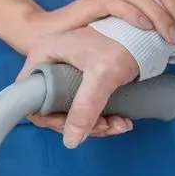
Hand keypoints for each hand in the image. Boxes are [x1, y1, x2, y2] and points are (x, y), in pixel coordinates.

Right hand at [18, 27, 139, 147]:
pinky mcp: (83, 80)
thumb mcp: (102, 76)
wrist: (144, 33)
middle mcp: (50, 64)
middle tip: (106, 127)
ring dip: (96, 125)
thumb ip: (86, 108)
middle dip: (81, 125)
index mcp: (43, 55)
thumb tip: (70, 142)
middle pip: (53, 108)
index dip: (49, 119)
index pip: (30, 97)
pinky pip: (86, 106)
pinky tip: (122, 120)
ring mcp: (66, 73)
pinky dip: (103, 118)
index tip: (73, 126)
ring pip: (72, 110)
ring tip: (120, 124)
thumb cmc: (121, 43)